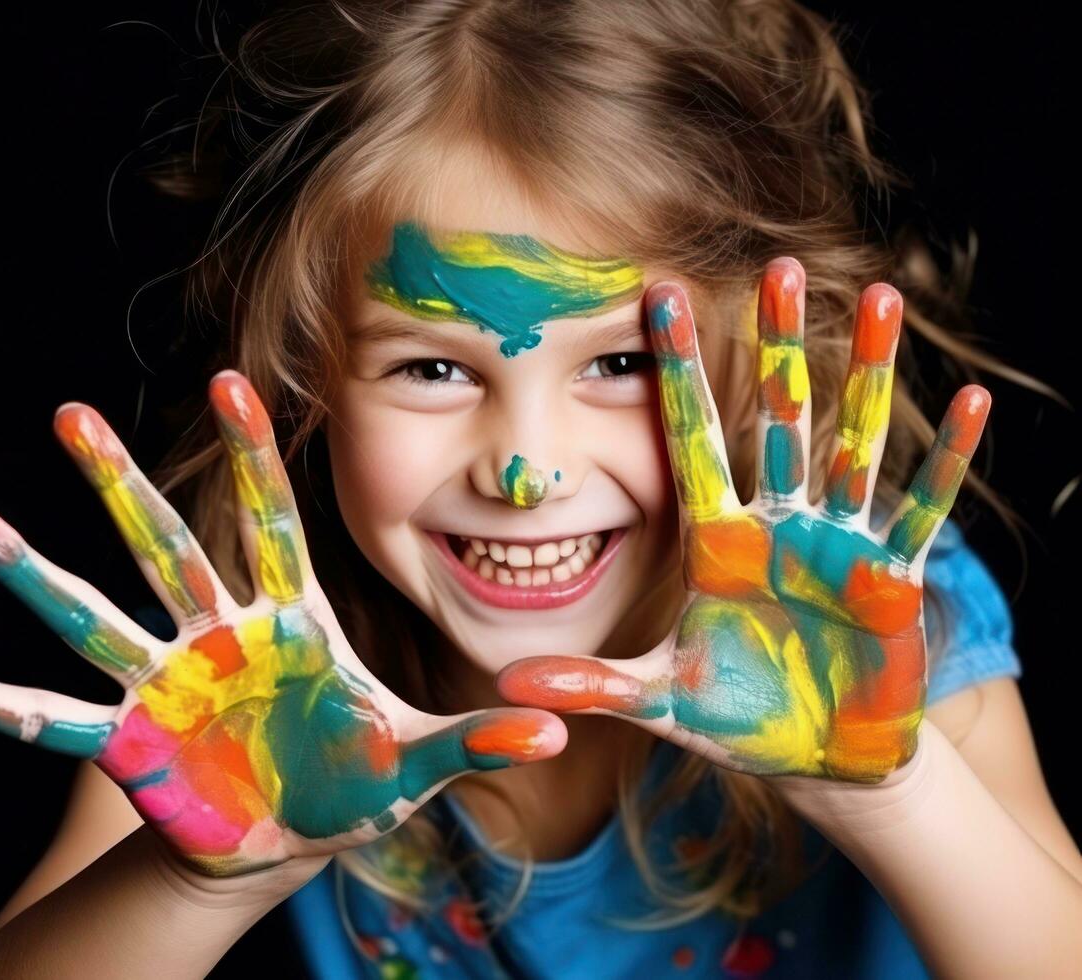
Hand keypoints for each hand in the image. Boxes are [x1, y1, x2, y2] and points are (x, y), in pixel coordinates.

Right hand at [0, 370, 565, 875]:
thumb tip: (560, 721)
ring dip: (33, 572)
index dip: (251, 455)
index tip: (231, 379)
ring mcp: (167, 684)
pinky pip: (51, 721)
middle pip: (164, 546)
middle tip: (67, 415)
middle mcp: (217, 635)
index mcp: (288, 619)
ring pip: (94, 613)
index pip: (269, 520)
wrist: (291, 833)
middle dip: (119, 484)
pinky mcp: (130, 742)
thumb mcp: (416, 757)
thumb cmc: (350, 779)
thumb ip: (477, 737)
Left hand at [498, 258, 990, 783]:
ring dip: (870, 374)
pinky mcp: (892, 578)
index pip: (690, 439)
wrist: (814, 760)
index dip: (675, 371)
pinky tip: (975, 405)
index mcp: (715, 541)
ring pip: (853, 444)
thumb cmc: (737, 720)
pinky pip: (922, 511)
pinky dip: (948, 462)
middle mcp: (776, 525)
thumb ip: (595, 685)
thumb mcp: (664, 699)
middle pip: (776, 419)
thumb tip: (508, 684)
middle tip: (779, 264)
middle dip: (778, 345)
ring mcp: (837, 544)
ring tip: (885, 297)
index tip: (655, 296)